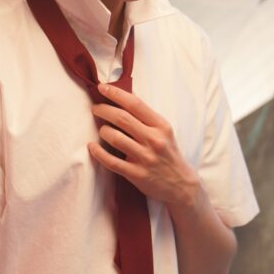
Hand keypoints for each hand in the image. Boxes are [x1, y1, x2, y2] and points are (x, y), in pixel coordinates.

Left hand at [87, 83, 200, 206]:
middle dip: (103, 110)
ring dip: (102, 131)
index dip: (116, 93)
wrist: (181, 185)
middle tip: (95, 108)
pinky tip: (92, 146)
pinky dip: (98, 152)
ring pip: (114, 138)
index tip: (102, 87)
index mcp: (161, 126)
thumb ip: (145, 118)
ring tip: (101, 129)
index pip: (135, 104)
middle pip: (122, 118)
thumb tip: (121, 98)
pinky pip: (111, 161)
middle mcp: (154, 140)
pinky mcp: (136, 174)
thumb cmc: (168, 154)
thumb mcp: (164, 132)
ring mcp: (145, 158)